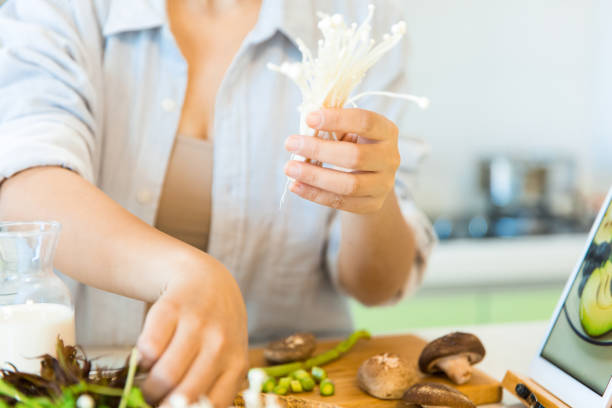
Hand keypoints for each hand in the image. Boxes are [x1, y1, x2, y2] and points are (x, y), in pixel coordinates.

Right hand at [137, 254, 248, 406]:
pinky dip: (142, 360)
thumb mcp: (226, 355)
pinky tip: (149, 356)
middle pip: (184, 395)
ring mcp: (197, 324)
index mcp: (236, 363)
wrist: (205, 278)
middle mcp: (220, 344)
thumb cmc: (214, 328)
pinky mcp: (173, 309)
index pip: (213, 406)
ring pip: (164, 375)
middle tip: (155, 402)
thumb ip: (213, 386)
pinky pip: (148, 348)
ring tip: (149, 385)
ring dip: (149, 388)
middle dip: (162, 406)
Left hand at [284, 108, 399, 213]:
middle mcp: (390, 158)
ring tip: (289, 168)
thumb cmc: (354, 145)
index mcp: (387, 131)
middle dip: (318, 150)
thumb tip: (307, 122)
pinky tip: (295, 186)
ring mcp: (384, 184)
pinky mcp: (373, 205)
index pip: (365, 122)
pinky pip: (341, 202)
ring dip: (314, 176)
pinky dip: (315, 194)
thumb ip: (333, 125)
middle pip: (355, 156)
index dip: (337, 119)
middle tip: (290, 143)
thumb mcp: (350, 130)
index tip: (309, 118)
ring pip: (349, 185)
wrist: (372, 178)